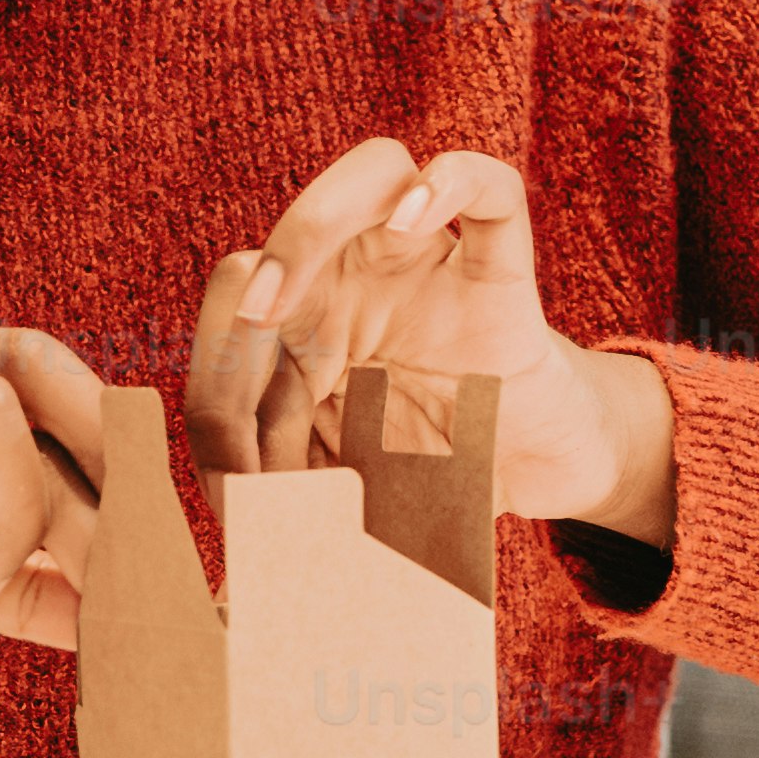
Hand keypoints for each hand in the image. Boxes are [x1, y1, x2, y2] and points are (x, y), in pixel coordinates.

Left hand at [184, 140, 676, 544]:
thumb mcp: (347, 508)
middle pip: (275, 243)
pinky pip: (488, 187)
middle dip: (240, 319)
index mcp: (304, 329)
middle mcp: (357, 279)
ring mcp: (429, 263)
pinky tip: (412, 218)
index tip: (232, 482)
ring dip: (306, 227)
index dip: (215, 396)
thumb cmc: (436, 487)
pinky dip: (450, 182)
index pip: (230, 330)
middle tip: (241, 377)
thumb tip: (225, 583)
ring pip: (369, 174)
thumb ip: (291, 516)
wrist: (542, 474)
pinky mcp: (504, 267)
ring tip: (278, 297)